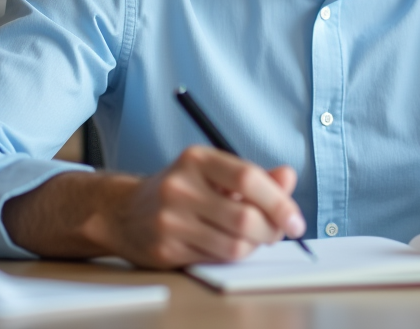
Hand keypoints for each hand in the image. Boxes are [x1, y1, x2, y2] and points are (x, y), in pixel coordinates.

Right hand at [4, 145, 305, 268]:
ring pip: (234, 245)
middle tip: (279, 232)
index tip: (296, 219)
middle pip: (245, 217)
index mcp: (197, 159)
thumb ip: (255, 176)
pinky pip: (216, 259)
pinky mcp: (165, 249)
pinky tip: (227, 245)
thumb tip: (289, 177)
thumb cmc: (181, 190)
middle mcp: (180, 187)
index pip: (248, 178)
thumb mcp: (214, 172)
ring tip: (252, 238)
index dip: (279, 201)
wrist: (123, 212)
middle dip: (271, 230)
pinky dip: (231, 256)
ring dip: (254, 246)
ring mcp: (170, 220)